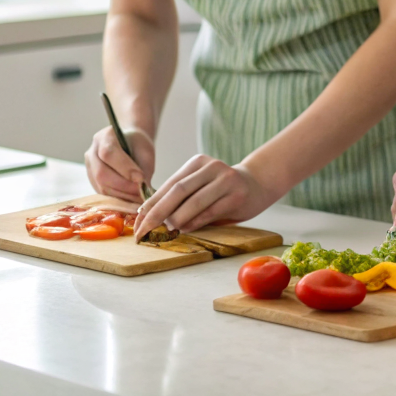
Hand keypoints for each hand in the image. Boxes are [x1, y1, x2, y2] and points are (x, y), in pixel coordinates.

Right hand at [85, 125, 154, 201]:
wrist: (128, 145)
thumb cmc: (137, 145)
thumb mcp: (145, 151)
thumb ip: (144, 168)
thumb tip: (143, 190)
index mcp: (104, 137)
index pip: (108, 153)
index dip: (124, 168)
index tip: (140, 178)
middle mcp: (92, 153)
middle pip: (101, 173)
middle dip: (124, 186)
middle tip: (141, 192)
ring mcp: (90, 169)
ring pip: (102, 187)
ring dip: (123, 195)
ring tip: (139, 197)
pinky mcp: (93, 183)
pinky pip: (104, 194)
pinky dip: (120, 199)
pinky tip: (132, 198)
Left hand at [133, 154, 280, 240]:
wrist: (257, 184)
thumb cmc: (222, 190)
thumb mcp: (201, 186)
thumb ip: (180, 197)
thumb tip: (150, 217)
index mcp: (197, 163)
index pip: (168, 184)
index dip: (151, 203)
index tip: (138, 221)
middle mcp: (211, 167)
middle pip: (178, 191)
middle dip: (158, 213)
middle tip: (144, 230)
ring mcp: (225, 179)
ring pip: (194, 202)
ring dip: (177, 220)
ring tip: (166, 231)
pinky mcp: (237, 194)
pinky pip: (210, 212)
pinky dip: (195, 222)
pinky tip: (186, 229)